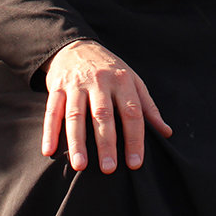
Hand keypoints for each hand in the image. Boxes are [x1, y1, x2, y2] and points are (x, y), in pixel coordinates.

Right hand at [41, 39, 171, 173]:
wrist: (77, 46)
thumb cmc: (110, 70)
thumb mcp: (133, 81)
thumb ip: (148, 108)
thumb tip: (166, 133)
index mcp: (122, 81)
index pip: (131, 112)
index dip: (134, 138)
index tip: (135, 163)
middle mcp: (99, 81)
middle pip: (103, 115)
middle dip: (106, 143)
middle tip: (109, 169)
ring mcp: (76, 84)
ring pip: (75, 115)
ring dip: (77, 141)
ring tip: (80, 166)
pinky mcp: (57, 88)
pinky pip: (52, 111)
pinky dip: (49, 131)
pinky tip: (48, 150)